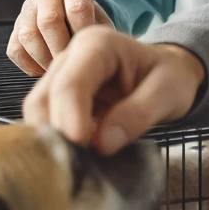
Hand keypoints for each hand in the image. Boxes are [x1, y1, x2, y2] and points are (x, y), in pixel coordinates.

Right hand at [8, 0, 110, 76]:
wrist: (74, 17)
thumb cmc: (91, 22)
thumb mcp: (102, 21)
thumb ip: (100, 33)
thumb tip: (91, 52)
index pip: (77, 8)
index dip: (84, 33)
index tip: (88, 49)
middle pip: (49, 21)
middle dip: (61, 48)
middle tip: (71, 64)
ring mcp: (28, 8)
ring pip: (28, 36)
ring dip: (45, 59)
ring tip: (59, 68)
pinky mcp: (15, 27)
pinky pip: (16, 50)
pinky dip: (30, 65)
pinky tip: (45, 69)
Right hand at [22, 26, 204, 153]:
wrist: (167, 73)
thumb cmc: (170, 77)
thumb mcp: (169, 92)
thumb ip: (139, 114)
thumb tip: (102, 143)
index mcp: (97, 45)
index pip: (70, 83)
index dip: (70, 119)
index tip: (84, 150)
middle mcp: (70, 57)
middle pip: (43, 99)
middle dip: (58, 134)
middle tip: (82, 165)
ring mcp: (60, 77)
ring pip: (38, 113)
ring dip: (54, 141)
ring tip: (84, 162)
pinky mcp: (58, 99)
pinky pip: (45, 123)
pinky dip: (57, 143)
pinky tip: (80, 157)